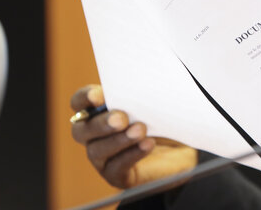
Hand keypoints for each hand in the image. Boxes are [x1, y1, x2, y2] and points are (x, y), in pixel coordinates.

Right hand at [70, 85, 196, 187]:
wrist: (182, 147)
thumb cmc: (163, 119)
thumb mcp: (153, 102)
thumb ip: (141, 94)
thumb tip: (140, 84)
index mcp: (97, 112)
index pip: (78, 103)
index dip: (85, 98)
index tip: (99, 95)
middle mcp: (94, 136)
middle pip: (82, 130)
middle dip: (101, 123)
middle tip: (121, 118)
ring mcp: (103, 158)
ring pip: (97, 151)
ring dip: (119, 140)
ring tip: (140, 130)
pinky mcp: (117, 176)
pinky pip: (116, 168)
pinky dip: (131, 155)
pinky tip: (147, 144)